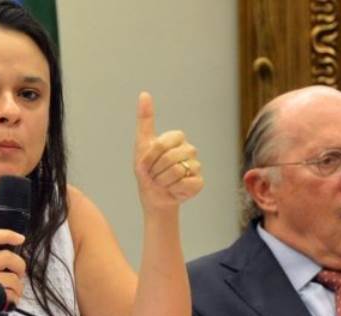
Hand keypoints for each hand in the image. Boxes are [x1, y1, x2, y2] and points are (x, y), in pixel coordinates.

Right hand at [0, 229, 26, 307]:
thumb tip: (16, 260)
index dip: (7, 235)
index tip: (21, 238)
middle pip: (8, 257)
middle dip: (20, 268)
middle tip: (17, 278)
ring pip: (13, 278)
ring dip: (18, 289)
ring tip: (10, 296)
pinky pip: (10, 294)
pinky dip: (14, 301)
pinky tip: (6, 305)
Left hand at [133, 92, 204, 213]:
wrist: (153, 196)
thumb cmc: (147, 171)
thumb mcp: (142, 144)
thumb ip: (145, 119)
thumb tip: (144, 94)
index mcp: (177, 138)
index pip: (162, 145)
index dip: (150, 157)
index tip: (146, 163)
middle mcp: (189, 149)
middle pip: (169, 158)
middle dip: (155, 170)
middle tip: (154, 175)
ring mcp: (196, 166)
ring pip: (177, 171)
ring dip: (163, 181)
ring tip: (162, 182)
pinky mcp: (199, 182)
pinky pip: (185, 184)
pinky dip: (173, 189)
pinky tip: (173, 189)